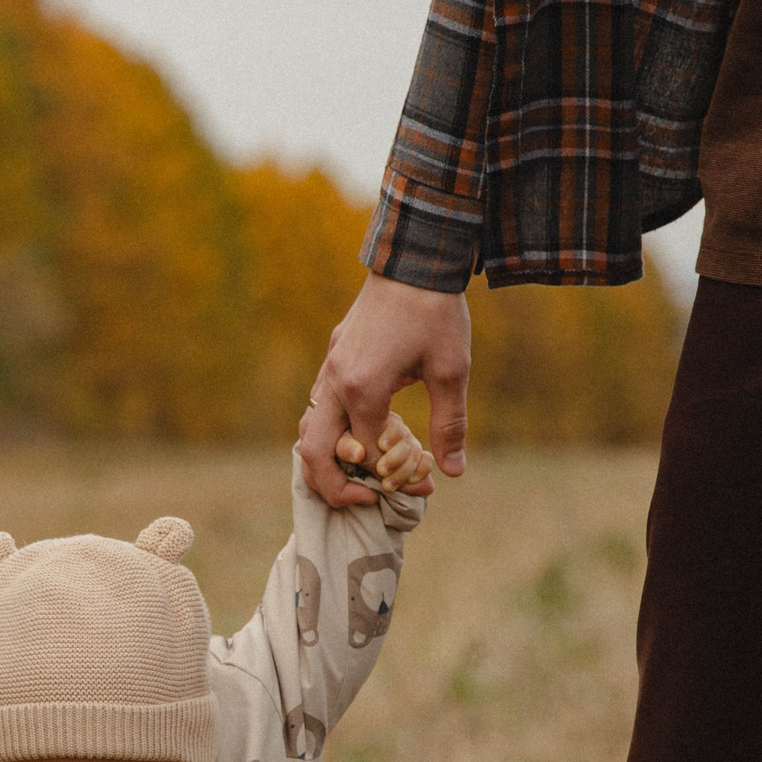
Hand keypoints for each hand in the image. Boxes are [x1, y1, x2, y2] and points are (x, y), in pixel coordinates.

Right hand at [298, 272, 469, 507]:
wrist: (413, 260)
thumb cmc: (436, 313)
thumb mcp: (451, 371)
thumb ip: (448, 424)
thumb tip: (452, 471)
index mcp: (363, 390)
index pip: (366, 454)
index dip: (392, 478)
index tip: (422, 487)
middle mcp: (336, 383)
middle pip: (315, 451)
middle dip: (335, 486)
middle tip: (365, 501)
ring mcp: (329, 369)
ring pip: (309, 429)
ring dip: (327, 459)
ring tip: (357, 475)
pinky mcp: (333, 357)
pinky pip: (319, 406)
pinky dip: (332, 432)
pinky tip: (360, 436)